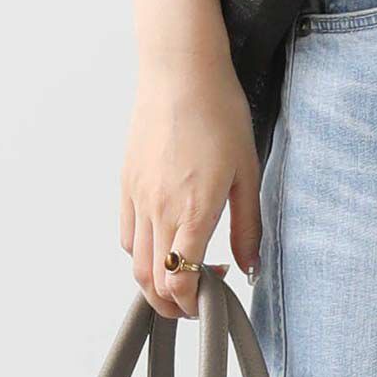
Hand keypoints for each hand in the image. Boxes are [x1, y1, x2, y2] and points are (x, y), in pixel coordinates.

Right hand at [119, 53, 261, 318]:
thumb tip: (249, 264)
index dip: (194, 304)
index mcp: (193, 211)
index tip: (212, 299)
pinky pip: (127, 235)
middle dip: (173, 305)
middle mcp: (159, 210)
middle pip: (152, 283)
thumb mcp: (247, 169)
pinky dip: (141, 253)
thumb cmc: (219, 112)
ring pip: (136, 263)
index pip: (180, 283)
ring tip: (182, 272)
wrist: (181, 71)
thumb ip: (247, 224)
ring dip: (155, 282)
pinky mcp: (127, 184)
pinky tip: (164, 239)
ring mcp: (138, 198)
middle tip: (196, 300)